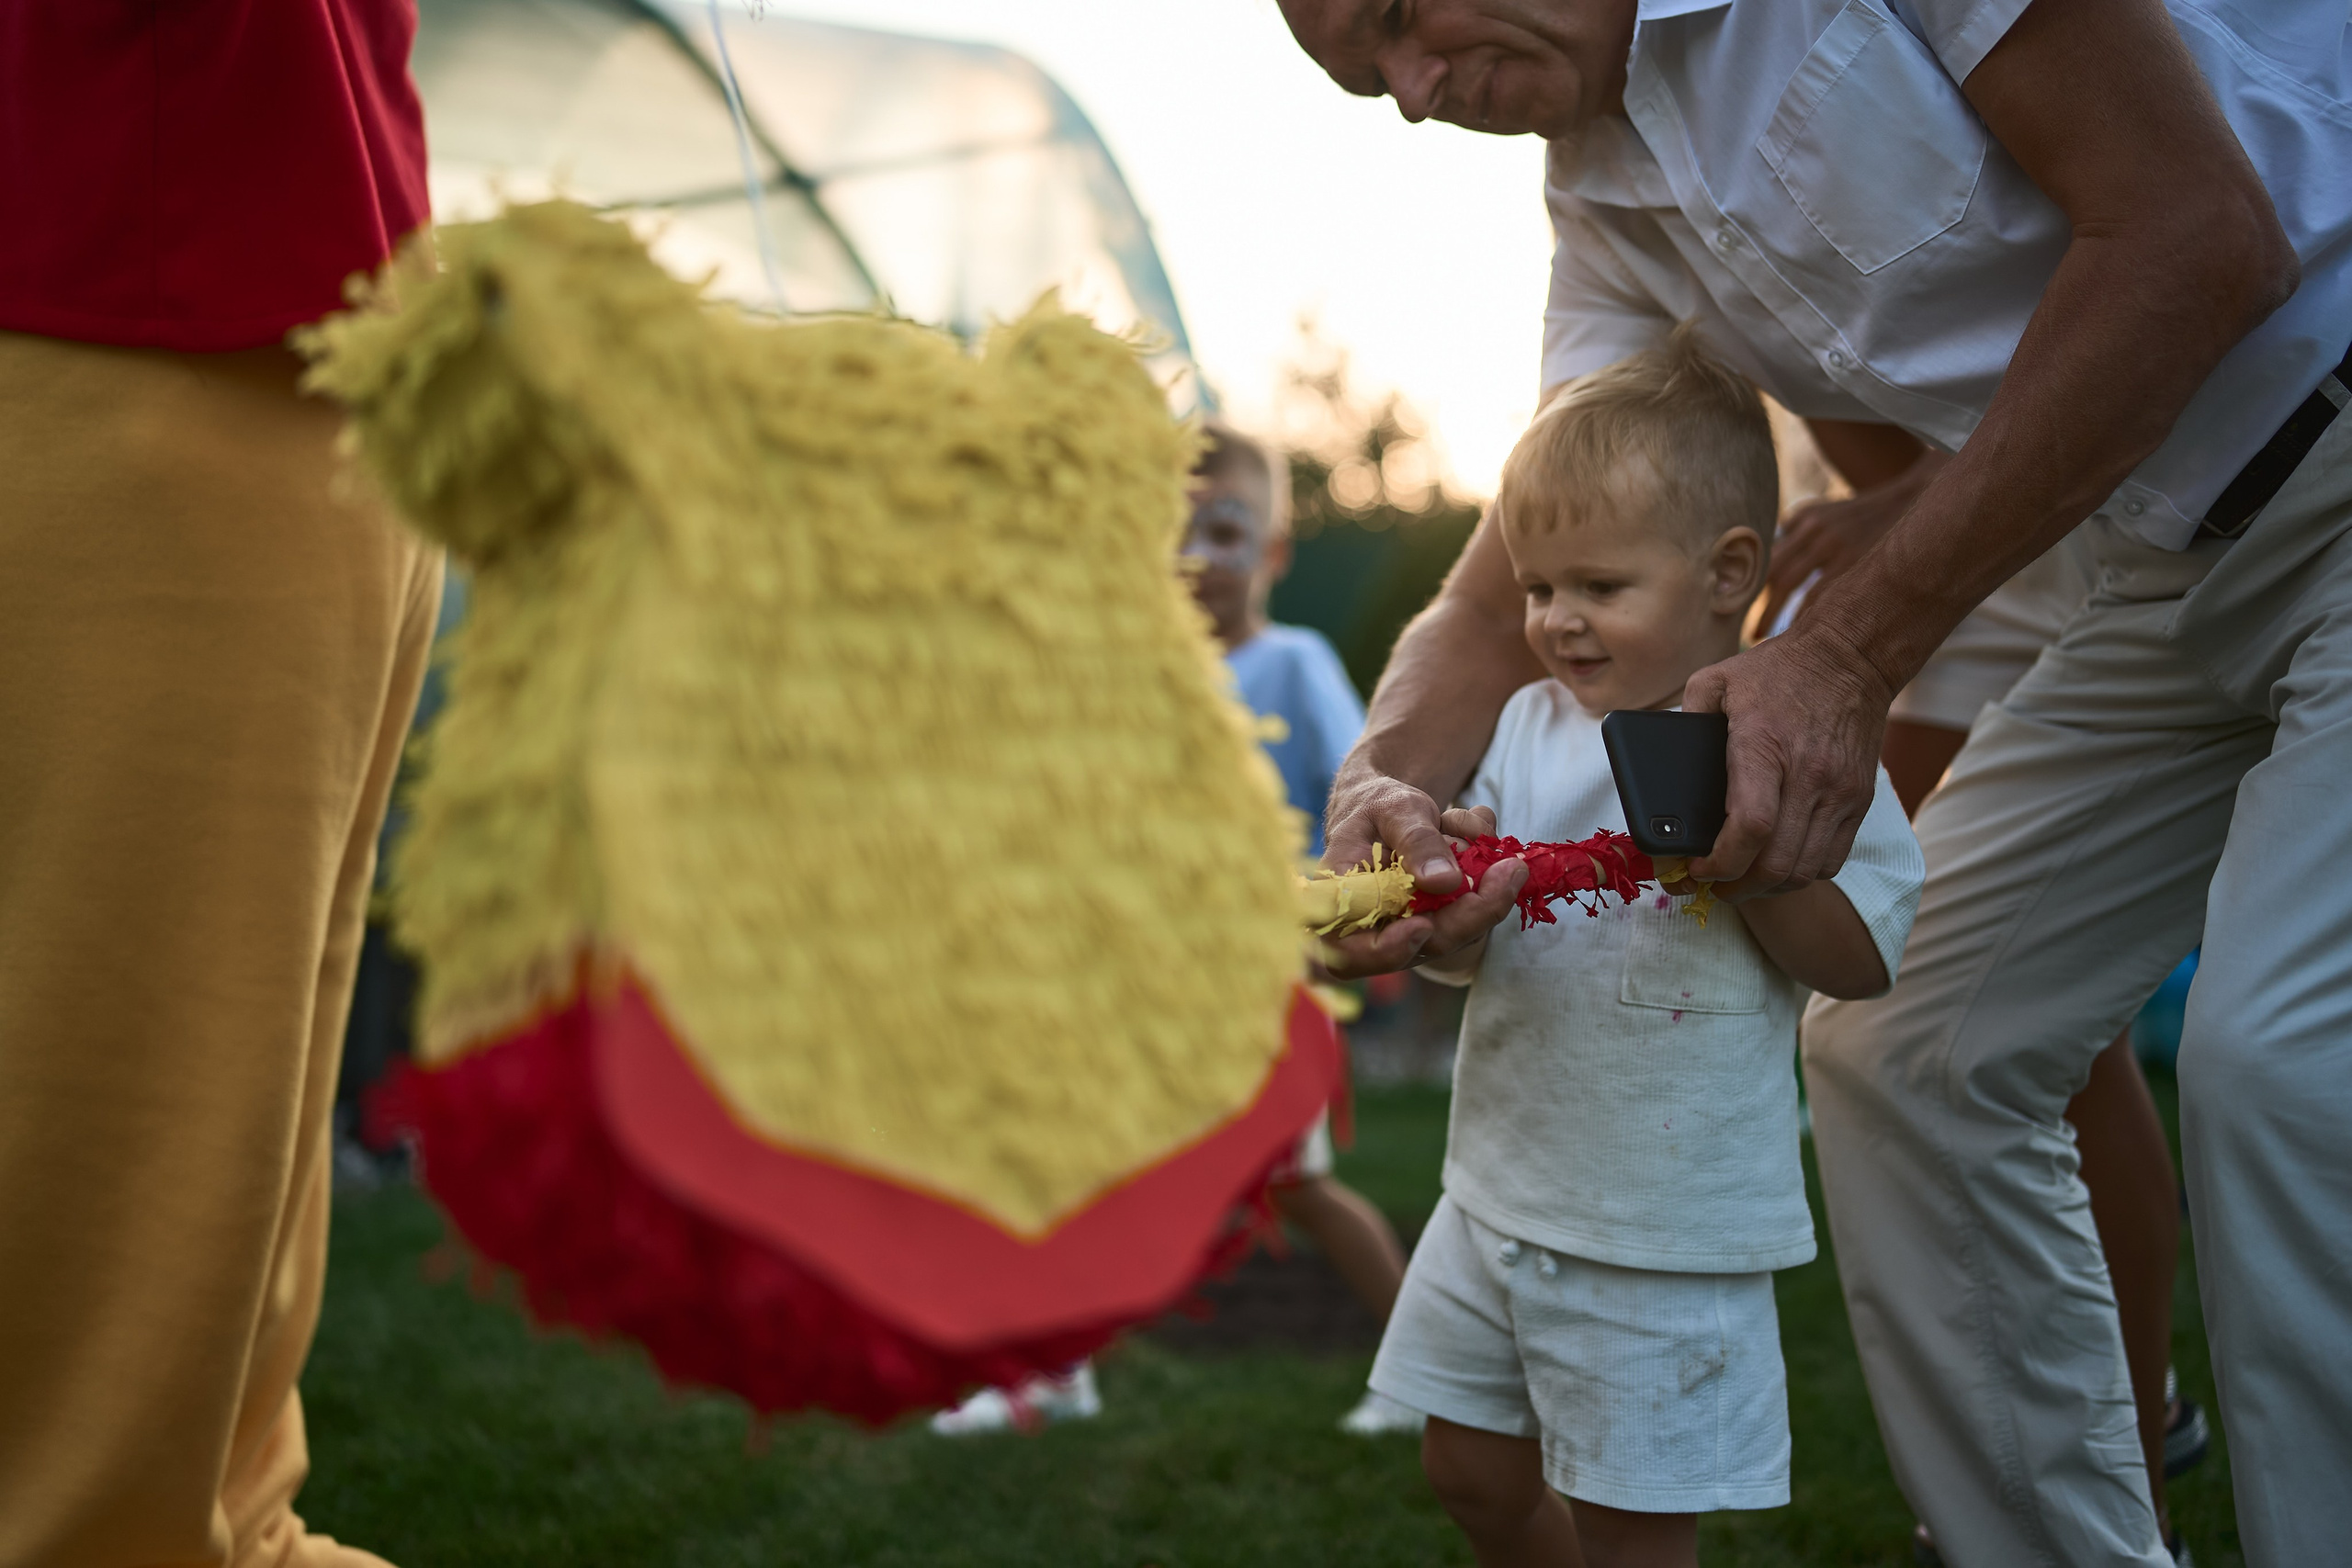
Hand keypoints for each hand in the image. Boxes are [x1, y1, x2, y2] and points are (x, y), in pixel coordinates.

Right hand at [1318, 776, 1527, 977]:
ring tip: (1476, 828)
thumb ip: (1416, 841)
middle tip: (1512, 868)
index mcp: (1339, 904)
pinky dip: (1488, 880)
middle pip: (1424, 945)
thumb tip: (1443, 882)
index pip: (1349, 953)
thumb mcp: (1394, 808)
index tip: (1421, 927)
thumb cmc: (1378, 806)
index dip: (1386, 950)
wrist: (1389, 808)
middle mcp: (1372, 931)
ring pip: (1459, 934)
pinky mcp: (1439, 927)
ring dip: (1486, 888)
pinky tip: (1479, 838)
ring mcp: (1408, 933)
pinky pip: (1474, 916)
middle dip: (1474, 911)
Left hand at [1683, 621, 1893, 900]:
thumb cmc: (1778, 670)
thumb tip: (1660, 764)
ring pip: (1805, 870)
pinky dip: (1801, 873)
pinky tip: (1777, 864)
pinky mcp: (1859, 800)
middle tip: (1711, 886)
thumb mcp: (1717, 680)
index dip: (1721, 862)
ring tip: (1741, 881)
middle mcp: (1808, 775)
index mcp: (1764, 746)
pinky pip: (1832, 859)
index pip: (1751, 826)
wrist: (1852, 657)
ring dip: (1768, 886)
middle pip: (1776, 862)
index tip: (1697, 868)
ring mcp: (1839, 792)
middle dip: (1737, 887)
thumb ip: (1685, 718)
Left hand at [1761, 452, 1949, 629]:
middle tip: (1750, 633)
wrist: (1914, 499)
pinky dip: (1805, 616)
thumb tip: (1771, 547)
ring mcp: (1834, 546)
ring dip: (1775, 615)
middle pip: (1773, 573)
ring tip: (1763, 637)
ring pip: (1791, 587)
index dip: (1751, 586)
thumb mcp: (1827, 510)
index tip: (1739, 609)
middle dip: (1760, 607)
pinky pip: (1820, 595)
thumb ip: (1797, 526)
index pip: (1768, 557)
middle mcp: (1813, 531)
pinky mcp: (1855, 561)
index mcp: (1804, 520)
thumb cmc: (1866, 514)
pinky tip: (1799, 633)